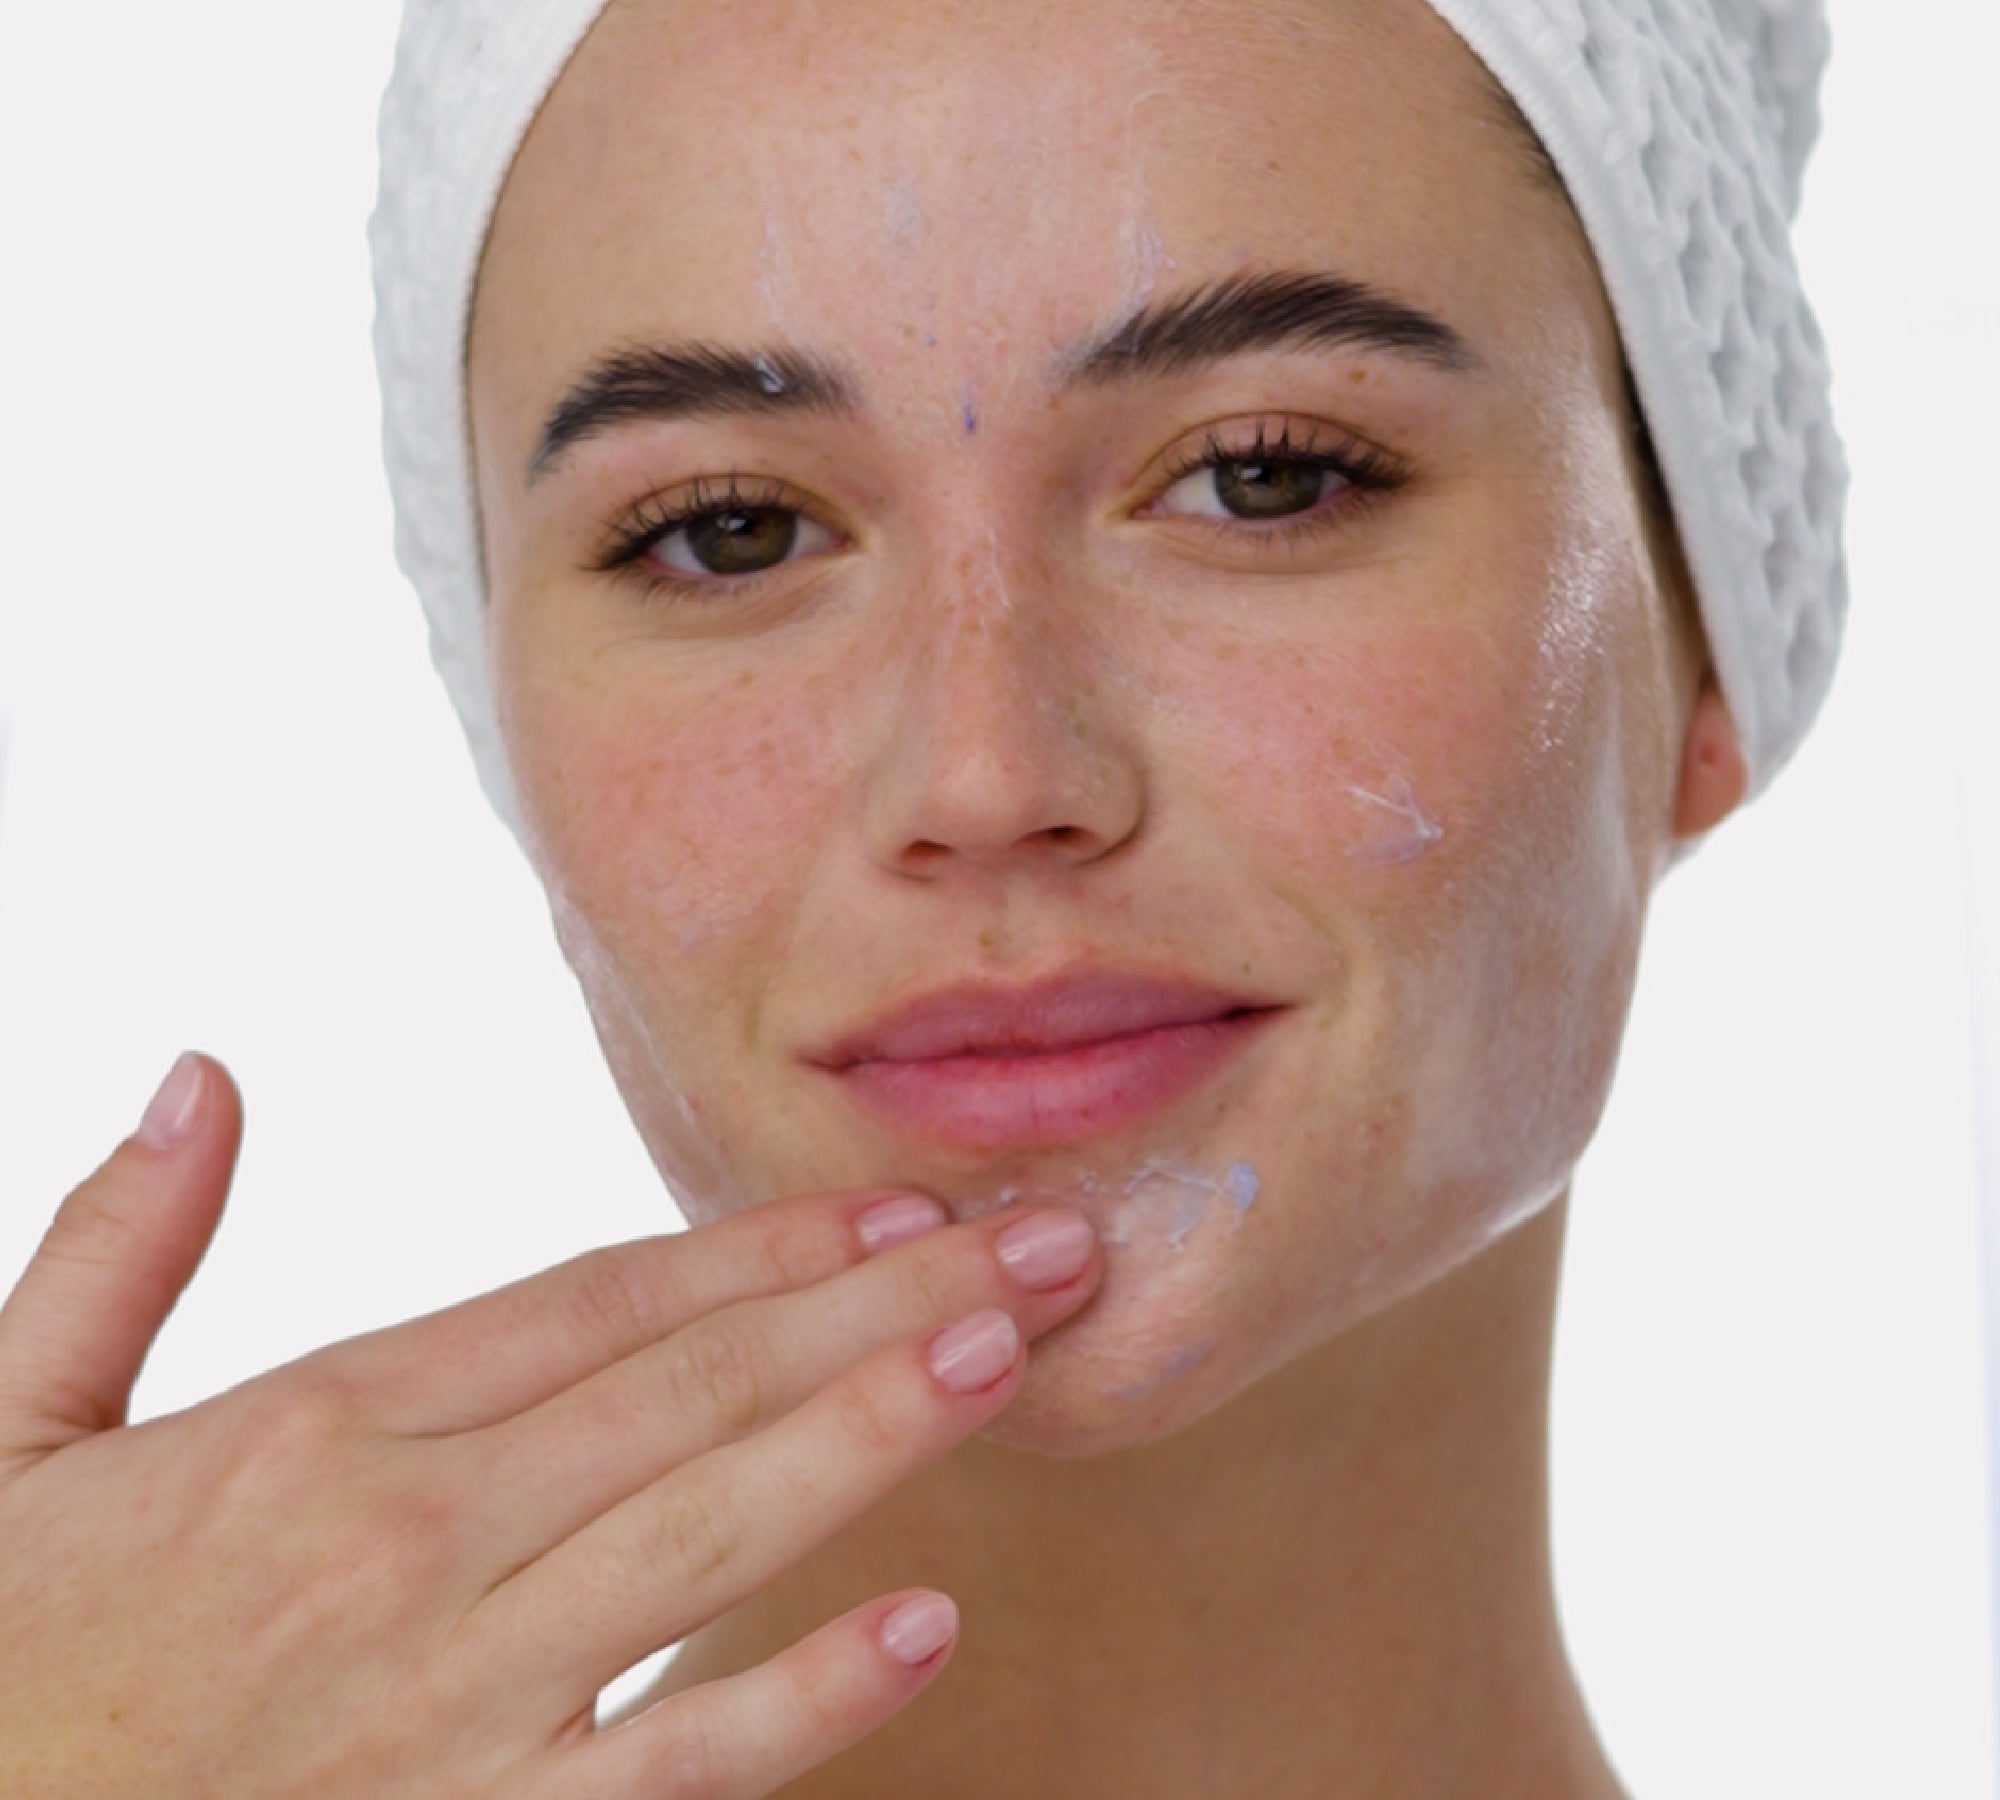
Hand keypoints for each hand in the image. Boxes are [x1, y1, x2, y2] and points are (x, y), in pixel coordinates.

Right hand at [0, 1053, 1101, 1796]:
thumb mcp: (9, 1433)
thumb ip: (117, 1248)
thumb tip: (198, 1073)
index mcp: (322, 1426)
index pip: (597, 1300)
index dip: (761, 1247)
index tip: (889, 1201)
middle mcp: (409, 1541)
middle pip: (694, 1388)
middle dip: (883, 1303)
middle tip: (1037, 1244)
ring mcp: (449, 1700)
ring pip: (708, 1534)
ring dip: (876, 1434)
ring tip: (1012, 1352)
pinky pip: (668, 1775)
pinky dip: (799, 1698)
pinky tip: (922, 1627)